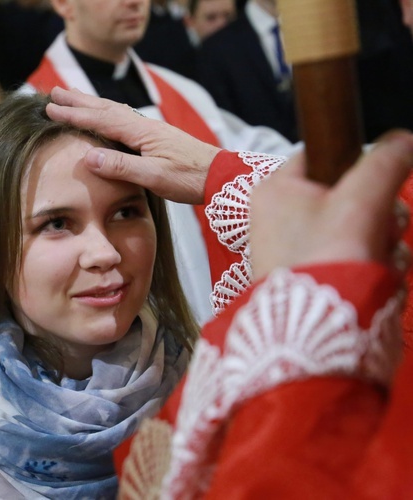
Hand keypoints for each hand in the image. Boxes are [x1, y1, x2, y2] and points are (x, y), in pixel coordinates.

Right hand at [45, 87, 220, 203]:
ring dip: (90, 104)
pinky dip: (106, 114)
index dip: (74, 114)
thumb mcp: (153, 177)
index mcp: (141, 133)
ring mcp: (150, 131)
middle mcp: (144, 127)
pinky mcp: (155, 139)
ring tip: (73, 97)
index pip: (100, 120)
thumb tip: (88, 157)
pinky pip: (123, 120)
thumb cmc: (189, 178)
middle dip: (78, 101)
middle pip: (104, 108)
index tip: (51, 107)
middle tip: (53, 92)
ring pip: (113, 112)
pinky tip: (105, 116)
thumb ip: (120, 167)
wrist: (221, 176)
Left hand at [250, 131, 412, 279]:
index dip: (358, 161)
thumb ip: (384, 164)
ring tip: (381, 257)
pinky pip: (355, 256)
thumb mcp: (360, 201)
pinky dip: (373, 264)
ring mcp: (296, 247)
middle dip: (379, 211)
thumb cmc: (326, 259)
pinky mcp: (313, 275)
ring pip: (359, 225)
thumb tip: (404, 139)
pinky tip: (380, 277)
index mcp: (278, 189)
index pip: (322, 152)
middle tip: (383, 225)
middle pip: (348, 192)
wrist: (312, 333)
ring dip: (383, 240)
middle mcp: (280, 215)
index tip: (380, 177)